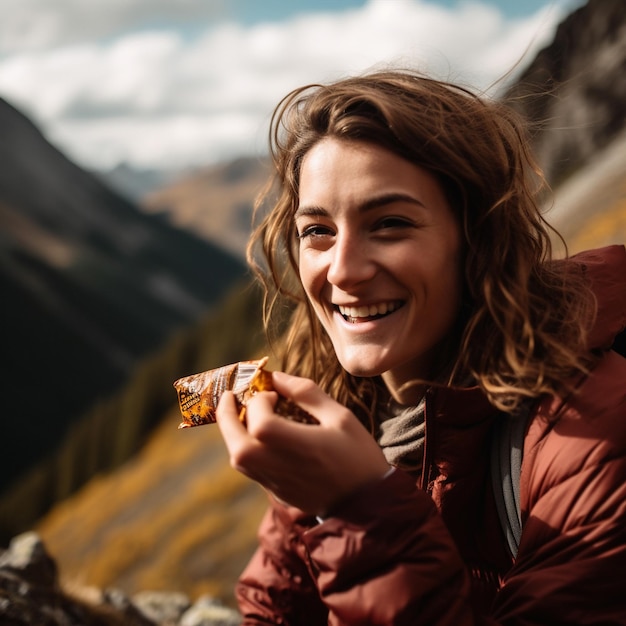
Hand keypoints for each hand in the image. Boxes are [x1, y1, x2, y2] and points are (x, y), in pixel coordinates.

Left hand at [215, 371, 389, 515]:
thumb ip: (307, 394)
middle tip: (230, 396)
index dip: (260, 401)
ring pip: (238, 459)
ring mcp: (275, 483)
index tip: (273, 392)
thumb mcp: (340, 416)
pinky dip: (244, 448)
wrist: (368, 505)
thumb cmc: (358, 455)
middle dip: (226, 417)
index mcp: (299, 446)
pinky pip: (248, 469)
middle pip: (237, 444)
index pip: (260, 421)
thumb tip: (277, 378)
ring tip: (242, 414)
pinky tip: (256, 435)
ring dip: (233, 433)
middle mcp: (280, 467)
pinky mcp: (276, 492)